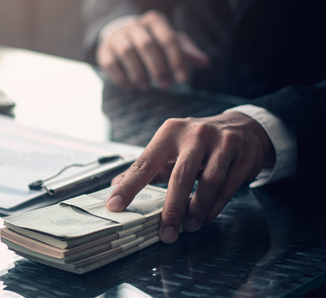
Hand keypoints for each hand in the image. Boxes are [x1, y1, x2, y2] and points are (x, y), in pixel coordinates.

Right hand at [97, 10, 209, 89]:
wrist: (121, 35)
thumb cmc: (153, 41)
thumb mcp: (171, 43)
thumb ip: (187, 52)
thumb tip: (206, 62)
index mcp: (154, 21)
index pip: (167, 39)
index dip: (176, 60)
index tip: (183, 79)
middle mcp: (133, 25)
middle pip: (146, 45)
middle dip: (157, 67)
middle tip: (166, 85)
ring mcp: (116, 37)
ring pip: (127, 52)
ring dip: (138, 72)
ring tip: (147, 87)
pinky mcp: (104, 50)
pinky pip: (110, 63)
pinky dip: (120, 76)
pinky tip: (130, 86)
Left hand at [106, 112, 275, 242]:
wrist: (244, 127)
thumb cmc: (198, 142)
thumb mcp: (170, 146)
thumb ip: (146, 166)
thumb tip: (116, 186)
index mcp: (170, 132)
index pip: (145, 162)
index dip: (129, 186)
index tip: (115, 205)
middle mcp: (196, 134)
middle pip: (180, 176)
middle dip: (171, 208)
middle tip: (165, 232)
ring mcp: (222, 143)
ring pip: (209, 182)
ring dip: (197, 209)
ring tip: (188, 227)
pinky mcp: (243, 155)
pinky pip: (228, 186)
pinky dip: (215, 206)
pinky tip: (206, 217)